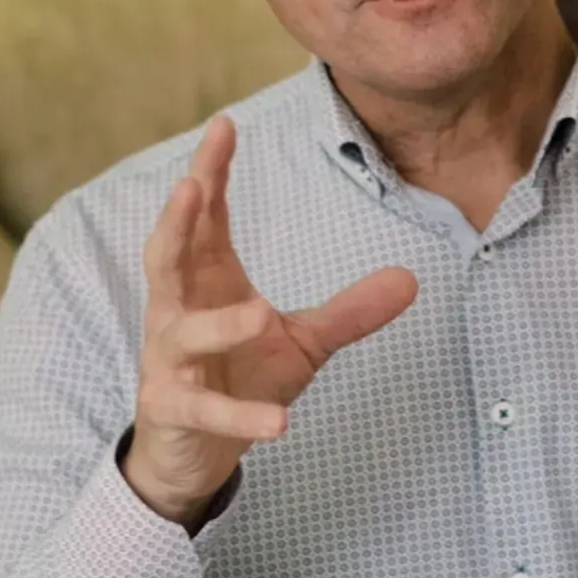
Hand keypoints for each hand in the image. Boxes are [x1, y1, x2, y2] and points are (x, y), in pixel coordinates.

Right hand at [123, 115, 418, 527]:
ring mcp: (170, 361)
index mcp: (206, 281)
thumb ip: (349, 311)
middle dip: (176, 220)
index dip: (209, 172)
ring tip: (258, 314)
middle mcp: (177, 311)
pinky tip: (281, 421)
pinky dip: (242, 414)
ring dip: (219, 325)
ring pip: (184, 333)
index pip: (204, 219)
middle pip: (166, 257)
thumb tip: (411, 279)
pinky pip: (207, 410)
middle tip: (191, 185)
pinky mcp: (173, 410)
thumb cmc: (239, 376)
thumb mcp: (302, 341)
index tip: (224, 126)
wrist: (195, 452)